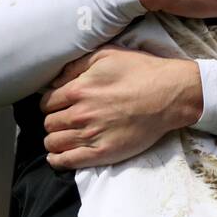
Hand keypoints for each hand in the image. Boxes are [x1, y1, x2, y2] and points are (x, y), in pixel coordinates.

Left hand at [40, 47, 203, 170]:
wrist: (169, 95)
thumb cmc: (141, 71)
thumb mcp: (107, 55)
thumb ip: (77, 65)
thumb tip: (56, 79)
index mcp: (78, 89)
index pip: (47, 102)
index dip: (51, 103)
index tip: (58, 105)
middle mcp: (80, 114)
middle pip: (49, 123)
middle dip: (53, 121)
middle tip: (63, 120)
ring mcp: (90, 135)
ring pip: (54, 142)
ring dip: (53, 140)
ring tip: (61, 137)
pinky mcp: (102, 153)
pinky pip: (67, 161)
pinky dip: (57, 160)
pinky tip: (57, 156)